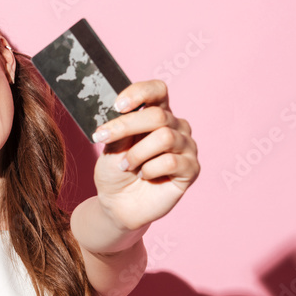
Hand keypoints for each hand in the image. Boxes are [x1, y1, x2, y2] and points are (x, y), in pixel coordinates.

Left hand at [90, 80, 199, 230]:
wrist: (117, 205)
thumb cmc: (115, 173)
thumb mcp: (111, 147)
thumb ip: (121, 129)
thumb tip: (124, 111)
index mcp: (157, 114)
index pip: (158, 90)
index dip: (139, 93)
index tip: (117, 106)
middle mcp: (175, 127)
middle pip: (158, 115)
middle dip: (126, 127)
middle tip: (104, 139)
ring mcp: (186, 147)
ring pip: (165, 137)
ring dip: (137, 153)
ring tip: (126, 166)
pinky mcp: (191, 169)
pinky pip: (172, 161)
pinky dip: (150, 170)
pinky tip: (145, 176)